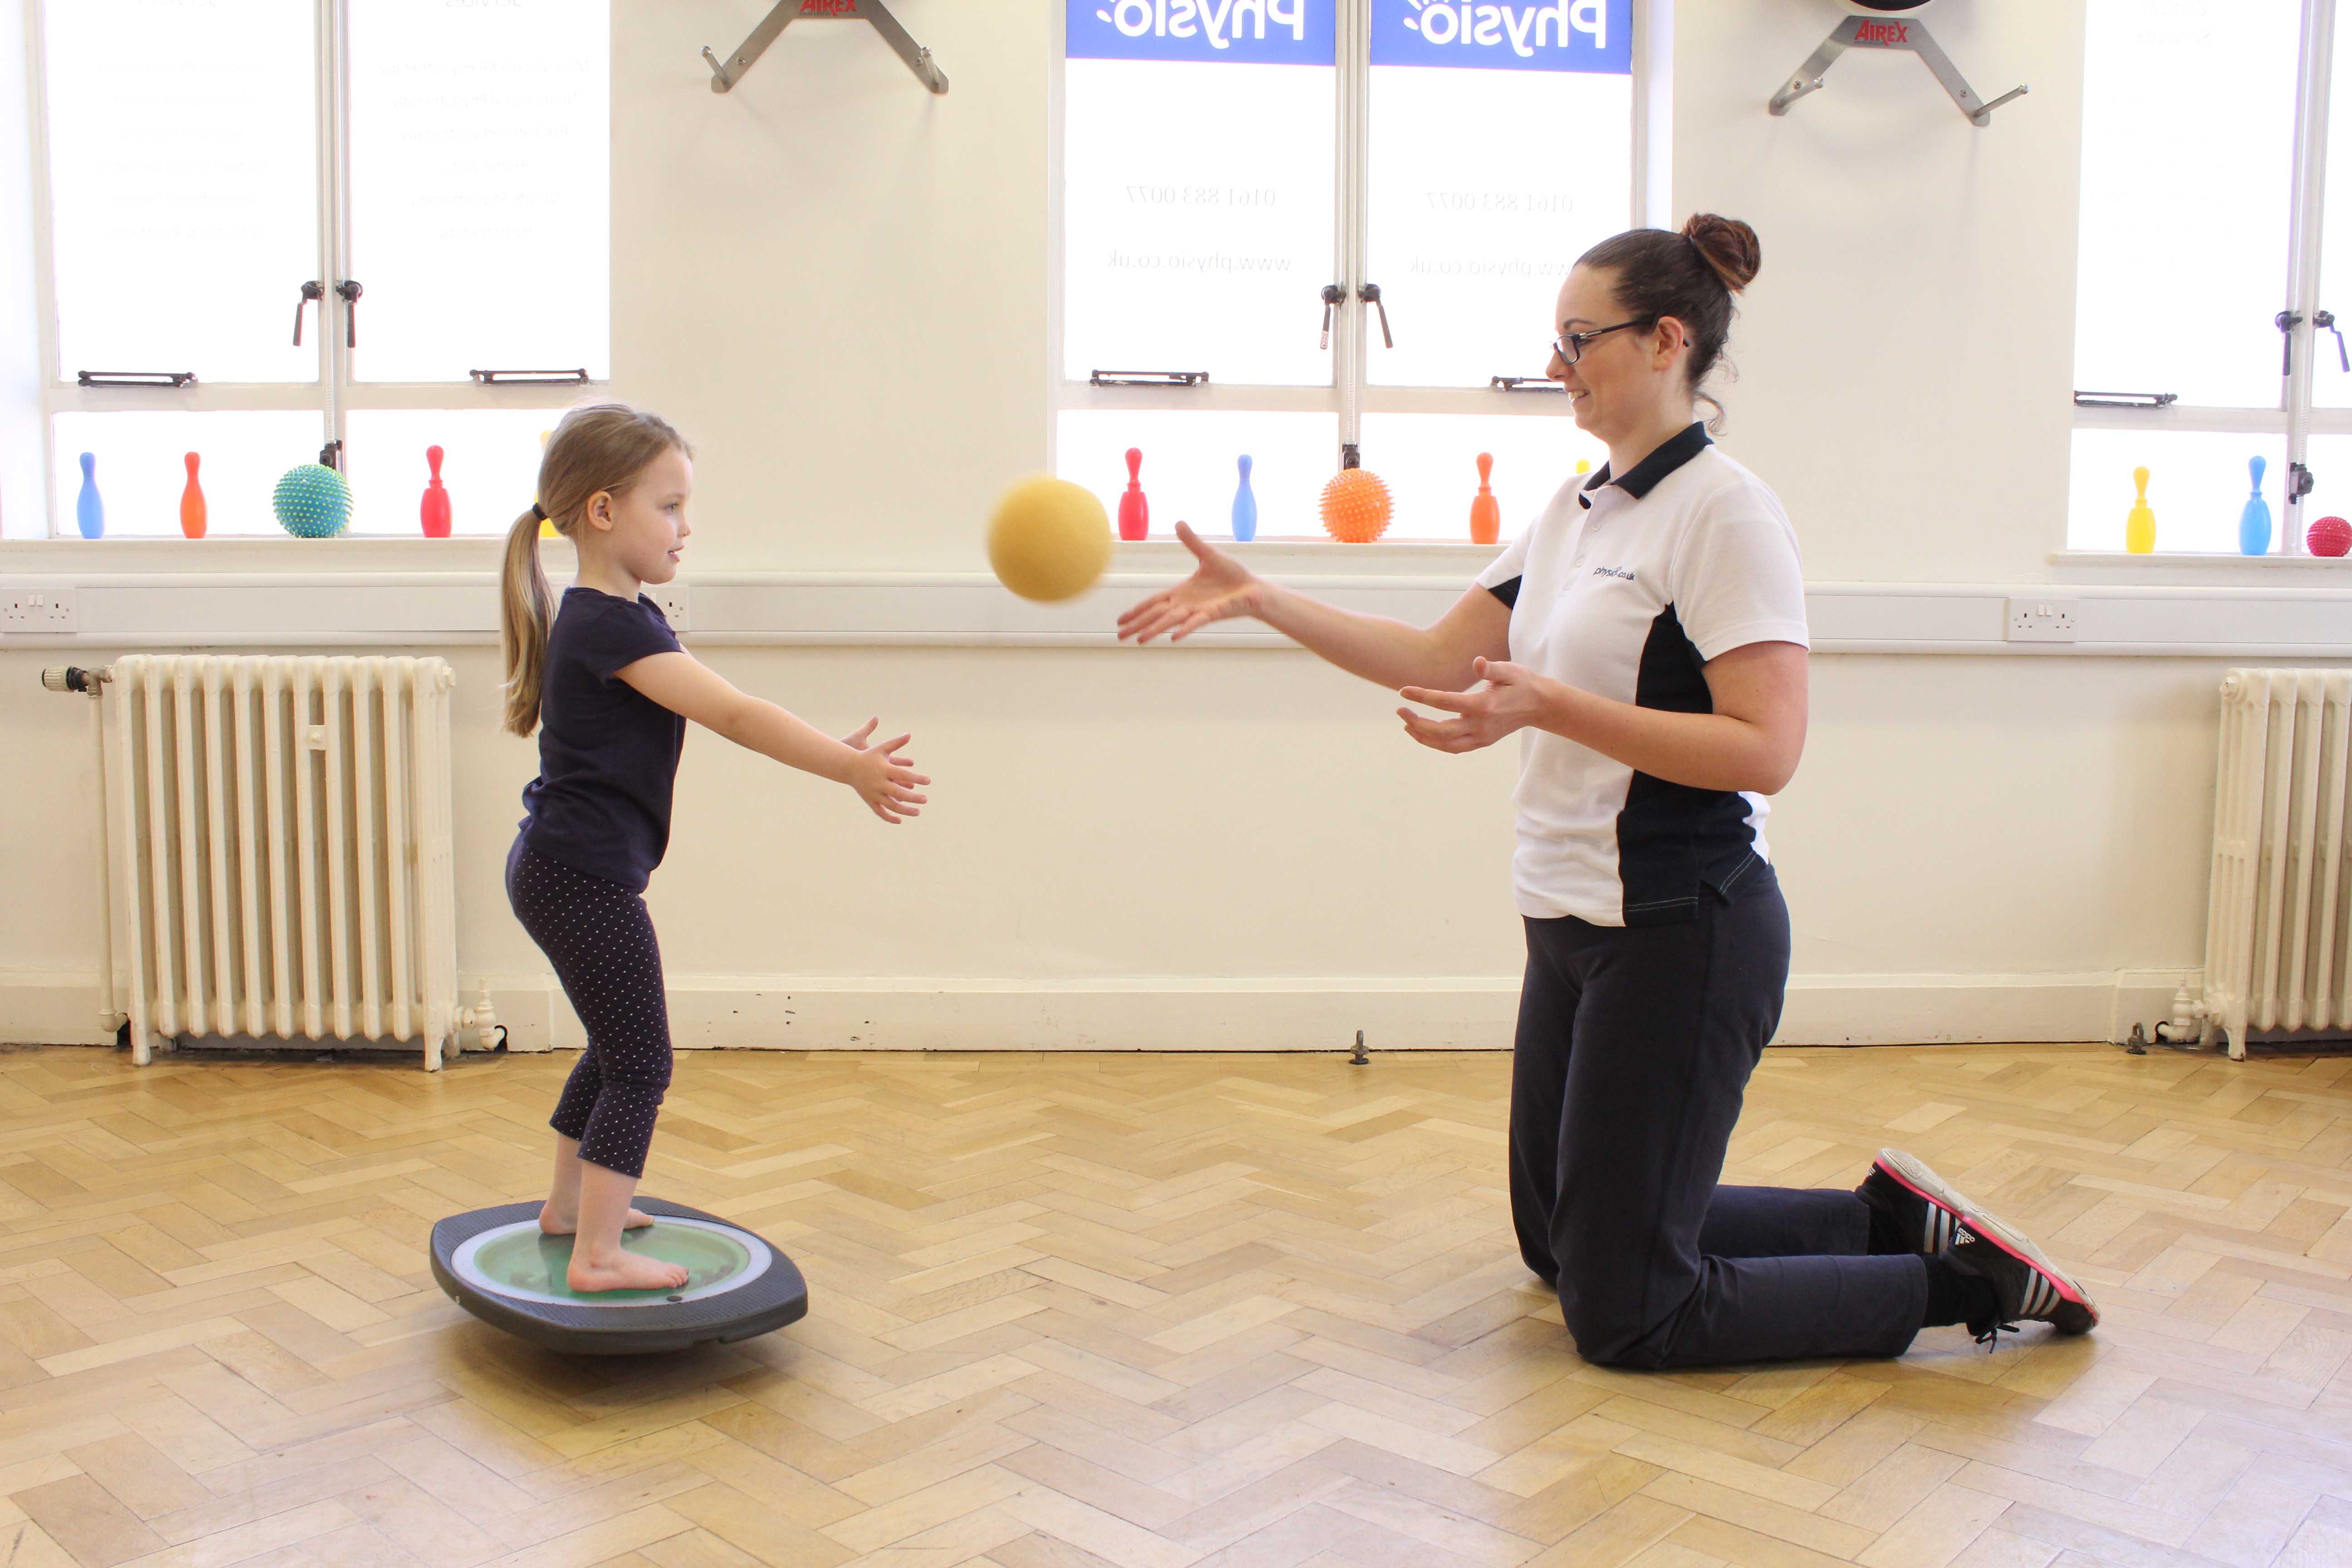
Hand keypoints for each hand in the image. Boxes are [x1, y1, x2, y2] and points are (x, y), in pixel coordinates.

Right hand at [842, 723, 929, 822]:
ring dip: (905, 810)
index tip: (928, 781)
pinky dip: (889, 817)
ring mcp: (873, 793)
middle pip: (898, 792)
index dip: (916, 777)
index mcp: (883, 769)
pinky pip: (879, 812)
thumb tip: (909, 734)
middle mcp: (878, 782)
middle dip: (913, 798)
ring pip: (890, 805)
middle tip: (926, 799)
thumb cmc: (868, 756)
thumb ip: (896, 742)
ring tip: (918, 812)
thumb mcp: (881, 748)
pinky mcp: (869, 800)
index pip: (903, 774)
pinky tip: (900, 820)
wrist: (847, 766)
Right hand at [1116, 521, 1264, 642]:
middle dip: (1137, 625)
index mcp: (1181, 593)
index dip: (1137, 610)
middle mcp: (1185, 605)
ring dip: (1155, 630)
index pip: (1153, 603)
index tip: (1120, 619)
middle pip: (1156, 615)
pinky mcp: (1212, 614)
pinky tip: (1172, 638)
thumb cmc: (1233, 575)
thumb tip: (1178, 522)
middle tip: (1119, 637)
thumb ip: (1192, 542)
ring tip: (1139, 640)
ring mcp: (1197, 611)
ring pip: (1171, 621)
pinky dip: (1184, 629)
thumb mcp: (1209, 554)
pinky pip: (1195, 623)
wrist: (1253, 588)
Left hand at [1397, 658, 1552, 753]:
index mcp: (1483, 706)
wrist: (1541, 705)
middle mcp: (1480, 726)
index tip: (1402, 691)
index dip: (1422, 696)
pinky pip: (1454, 748)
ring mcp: (1481, 737)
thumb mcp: (1510, 671)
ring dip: (1422, 736)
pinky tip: (1423, 733)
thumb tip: (1477, 662)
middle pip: (1440, 730)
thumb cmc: (1522, 683)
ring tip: (1406, 724)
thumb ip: (1491, 668)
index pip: (1445, 702)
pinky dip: (1436, 743)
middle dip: (1416, 721)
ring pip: (1445, 744)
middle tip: (1400, 709)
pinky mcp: (1482, 742)